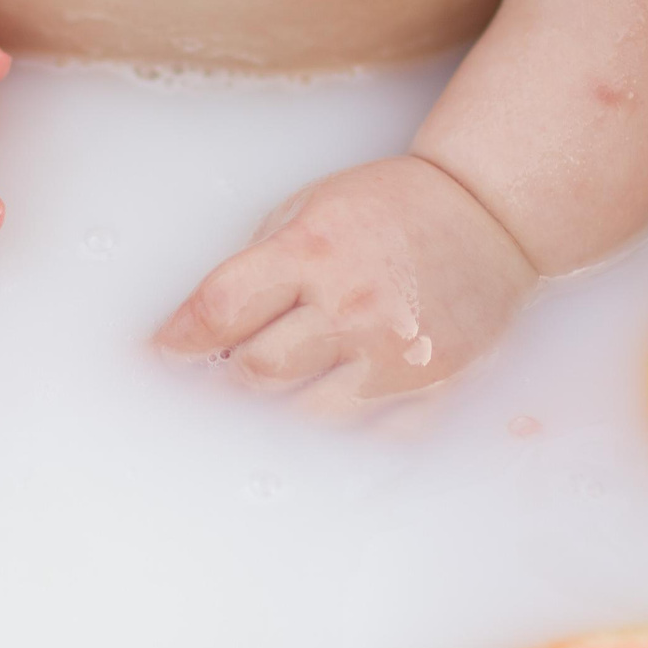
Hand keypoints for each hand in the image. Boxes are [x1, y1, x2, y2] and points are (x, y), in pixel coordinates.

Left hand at [155, 156, 536, 404]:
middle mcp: (354, 307)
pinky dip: (345, 425)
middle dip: (227, 377)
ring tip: (283, 383)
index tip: (159, 356)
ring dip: (283, 405)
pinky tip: (339, 397)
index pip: (222, 310)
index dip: (178, 341)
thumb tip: (195, 331)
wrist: (489, 216)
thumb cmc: (389, 209)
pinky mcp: (434, 390)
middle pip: (256, 374)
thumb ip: (256, 268)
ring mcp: (397, 356)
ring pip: (306, 417)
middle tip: (220, 374)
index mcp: (314, 250)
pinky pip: (369, 438)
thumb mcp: (310, 210)